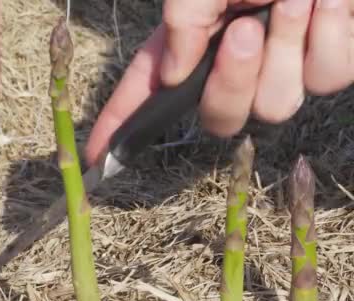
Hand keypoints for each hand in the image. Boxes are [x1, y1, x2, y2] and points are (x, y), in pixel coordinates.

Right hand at [86, 0, 352, 164]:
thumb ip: (181, 23)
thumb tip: (174, 76)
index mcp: (190, 42)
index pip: (147, 92)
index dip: (121, 126)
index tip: (99, 157)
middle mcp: (230, 64)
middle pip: (221, 120)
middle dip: (232, 83)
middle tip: (244, 30)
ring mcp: (280, 67)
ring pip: (276, 107)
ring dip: (284, 51)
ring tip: (296, 0)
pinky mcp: (324, 62)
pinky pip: (329, 78)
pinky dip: (327, 39)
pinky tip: (326, 3)